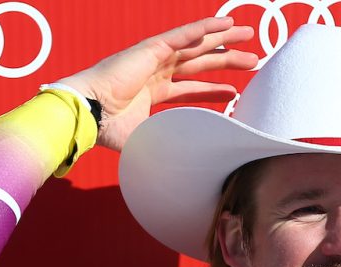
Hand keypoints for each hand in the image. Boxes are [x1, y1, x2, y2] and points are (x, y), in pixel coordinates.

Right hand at [57, 16, 256, 151]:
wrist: (87, 114)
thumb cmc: (106, 130)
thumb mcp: (147, 140)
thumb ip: (167, 146)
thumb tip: (186, 168)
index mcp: (152, 94)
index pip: (191, 89)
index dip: (214, 90)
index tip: (235, 93)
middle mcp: (155, 73)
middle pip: (199, 64)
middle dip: (226, 60)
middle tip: (253, 59)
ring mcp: (153, 59)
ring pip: (196, 45)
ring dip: (222, 39)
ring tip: (247, 35)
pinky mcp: (150, 49)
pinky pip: (182, 36)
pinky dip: (202, 28)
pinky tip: (224, 23)